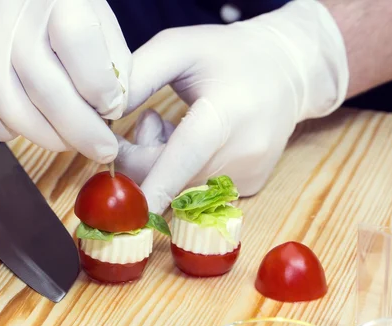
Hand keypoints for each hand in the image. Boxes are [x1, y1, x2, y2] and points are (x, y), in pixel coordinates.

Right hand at [0, 0, 130, 162]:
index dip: (102, 91)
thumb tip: (116, 107)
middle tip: (102, 149)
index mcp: (54, 0)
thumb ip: (113, 58)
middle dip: (83, 134)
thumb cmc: (49, 8)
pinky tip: (28, 121)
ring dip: (52, 138)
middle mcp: (10, 22)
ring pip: (18, 117)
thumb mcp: (93, 14)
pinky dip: (10, 133)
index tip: (112, 108)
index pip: (82, 53)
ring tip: (69, 138)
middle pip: (50, 95)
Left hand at [116, 0, 348, 212]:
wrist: (288, 72)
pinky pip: (197, 190)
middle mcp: (242, 153)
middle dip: (141, 156)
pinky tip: (200, 142)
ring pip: (180, 187)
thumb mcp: (180, 48)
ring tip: (180, 125)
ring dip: (163, 161)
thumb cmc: (228, 55)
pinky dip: (185, 171)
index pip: (186, 154)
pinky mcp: (248, 189)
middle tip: (148, 120)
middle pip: (170, 177)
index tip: (135, 211)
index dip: (158, 184)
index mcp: (226, 113)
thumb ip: (139, 77)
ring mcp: (248, 176)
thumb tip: (103, 116)